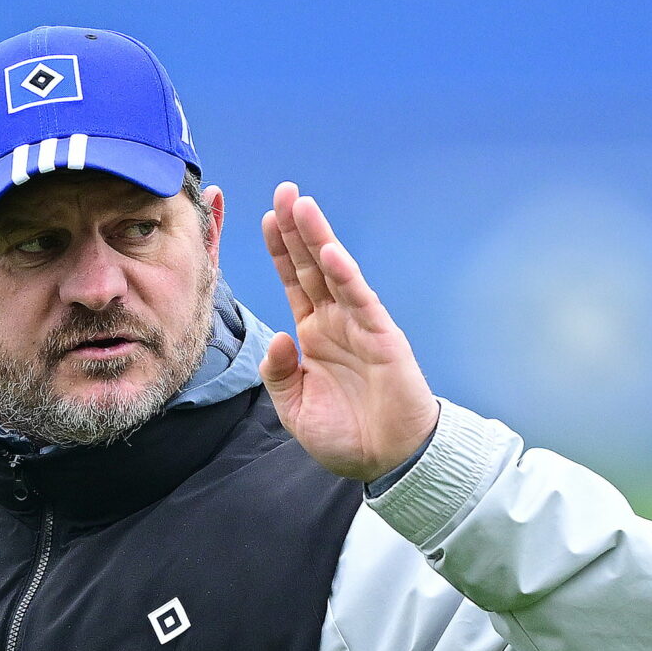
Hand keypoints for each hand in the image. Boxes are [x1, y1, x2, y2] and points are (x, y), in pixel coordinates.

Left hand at [258, 183, 438, 483]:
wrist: (385, 459)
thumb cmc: (343, 434)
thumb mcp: (293, 408)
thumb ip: (278, 373)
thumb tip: (276, 338)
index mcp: (313, 335)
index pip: (293, 283)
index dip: (280, 252)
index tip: (266, 219)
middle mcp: (335, 323)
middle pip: (311, 266)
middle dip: (298, 230)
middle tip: (284, 191)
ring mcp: (359, 326)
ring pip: (335, 274)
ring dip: (320, 239)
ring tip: (303, 205)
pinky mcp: (382, 338)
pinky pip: (361, 302)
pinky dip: (347, 278)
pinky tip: (332, 253)